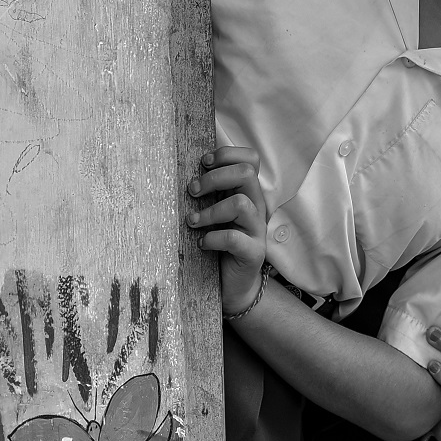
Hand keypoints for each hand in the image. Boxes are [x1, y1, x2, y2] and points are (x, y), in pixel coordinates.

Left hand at [187, 146, 268, 314]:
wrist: (233, 286)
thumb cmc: (218, 246)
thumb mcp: (214, 214)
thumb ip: (209, 194)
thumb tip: (184, 174)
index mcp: (247, 193)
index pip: (250, 159)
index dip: (228, 154)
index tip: (203, 164)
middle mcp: (256, 207)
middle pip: (246, 173)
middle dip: (215, 177)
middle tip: (193, 191)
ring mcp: (257, 230)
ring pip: (241, 203)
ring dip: (210, 210)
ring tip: (192, 221)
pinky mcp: (253, 252)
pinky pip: (234, 238)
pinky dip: (212, 238)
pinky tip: (201, 244)